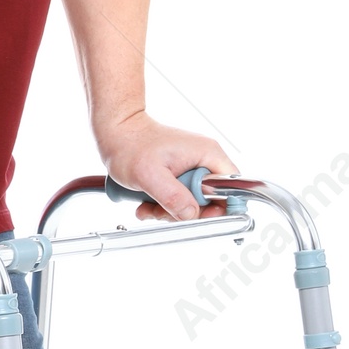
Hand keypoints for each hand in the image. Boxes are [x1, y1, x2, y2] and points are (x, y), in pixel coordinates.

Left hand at [95, 112, 231, 222]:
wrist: (115, 132)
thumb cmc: (130, 144)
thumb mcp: (150, 175)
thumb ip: (173, 197)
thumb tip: (192, 215)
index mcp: (207, 154)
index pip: (233, 187)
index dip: (220, 207)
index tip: (198, 216)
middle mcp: (203, 161)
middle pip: (210, 200)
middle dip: (186, 212)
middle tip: (163, 209)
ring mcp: (191, 169)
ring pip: (192, 204)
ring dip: (169, 211)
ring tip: (149, 205)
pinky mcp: (179, 176)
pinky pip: (179, 199)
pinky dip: (162, 206)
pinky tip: (146, 203)